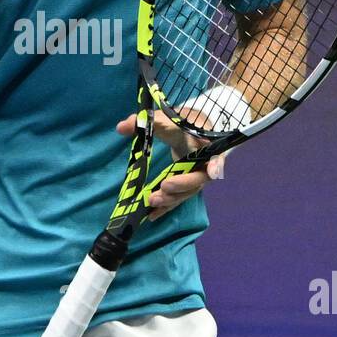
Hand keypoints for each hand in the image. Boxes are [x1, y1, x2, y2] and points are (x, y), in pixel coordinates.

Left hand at [115, 108, 224, 222]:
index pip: (215, 156)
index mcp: (205, 145)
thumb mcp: (165, 120)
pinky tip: (151, 215)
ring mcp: (195, 179)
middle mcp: (205, 165)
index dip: (215, 165)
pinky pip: (177, 199)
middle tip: (164, 187)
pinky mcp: (185, 187)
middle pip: (198, 180)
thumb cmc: (180, 124)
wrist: (191, 131)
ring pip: (187, 193)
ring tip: (151, 201)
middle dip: (182, 186)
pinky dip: (165, 208)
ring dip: (171, 199)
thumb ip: (147, 123)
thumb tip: (121, 127)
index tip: (212, 172)